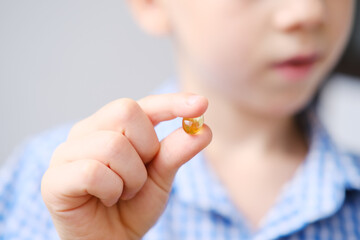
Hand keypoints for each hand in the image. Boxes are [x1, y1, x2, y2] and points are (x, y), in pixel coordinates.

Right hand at [41, 93, 211, 239]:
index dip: (172, 103)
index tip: (201, 105)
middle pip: (126, 112)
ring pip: (112, 145)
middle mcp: (87, 132)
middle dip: (146, 148)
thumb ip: (177, 152)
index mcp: (111, 127)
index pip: (143, 104)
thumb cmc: (132, 206)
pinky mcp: (54, 179)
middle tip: (139, 175)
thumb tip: (203, 129)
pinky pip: (92, 172)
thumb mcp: (161, 178)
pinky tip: (107, 199)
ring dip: (131, 177)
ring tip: (124, 192)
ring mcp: (66, 152)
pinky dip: (111, 190)